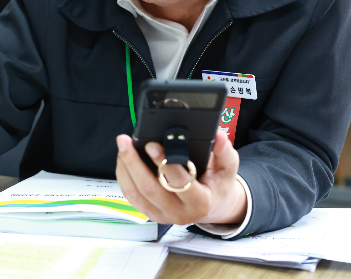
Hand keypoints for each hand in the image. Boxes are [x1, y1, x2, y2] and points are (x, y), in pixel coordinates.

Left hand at [115, 129, 246, 224]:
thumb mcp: (227, 168)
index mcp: (201, 202)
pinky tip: (123, 159)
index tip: (152, 144)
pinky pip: (131, 196)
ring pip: (137, 193)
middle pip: (151, 189)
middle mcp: (180, 213)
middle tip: (127, 141)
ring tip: (123, 145)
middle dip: (135, 163)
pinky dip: (124, 176)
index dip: (165, 163)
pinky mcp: (150, 213)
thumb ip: (224, 152)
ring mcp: (162, 215)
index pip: (180, 183)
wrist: (210, 206)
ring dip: (125, 167)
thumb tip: (218, 135)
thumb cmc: (216, 185)